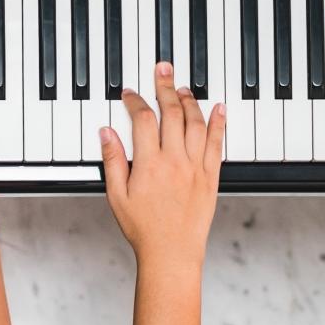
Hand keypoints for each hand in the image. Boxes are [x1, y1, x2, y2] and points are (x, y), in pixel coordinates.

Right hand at [98, 62, 224, 272]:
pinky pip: (217, 143)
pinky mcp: (211, 176)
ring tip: (183, 87)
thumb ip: (112, 160)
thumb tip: (106, 132)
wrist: (172, 253)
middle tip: (162, 70)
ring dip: (189, 100)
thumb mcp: (116, 195)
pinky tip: (219, 108)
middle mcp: (175, 161)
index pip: (143, 120)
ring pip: (195, 123)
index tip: (130, 94)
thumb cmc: (143, 229)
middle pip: (172, 112)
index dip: (136, 102)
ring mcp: (196, 167)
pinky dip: (219, 122)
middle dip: (165, 87)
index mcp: (149, 164)